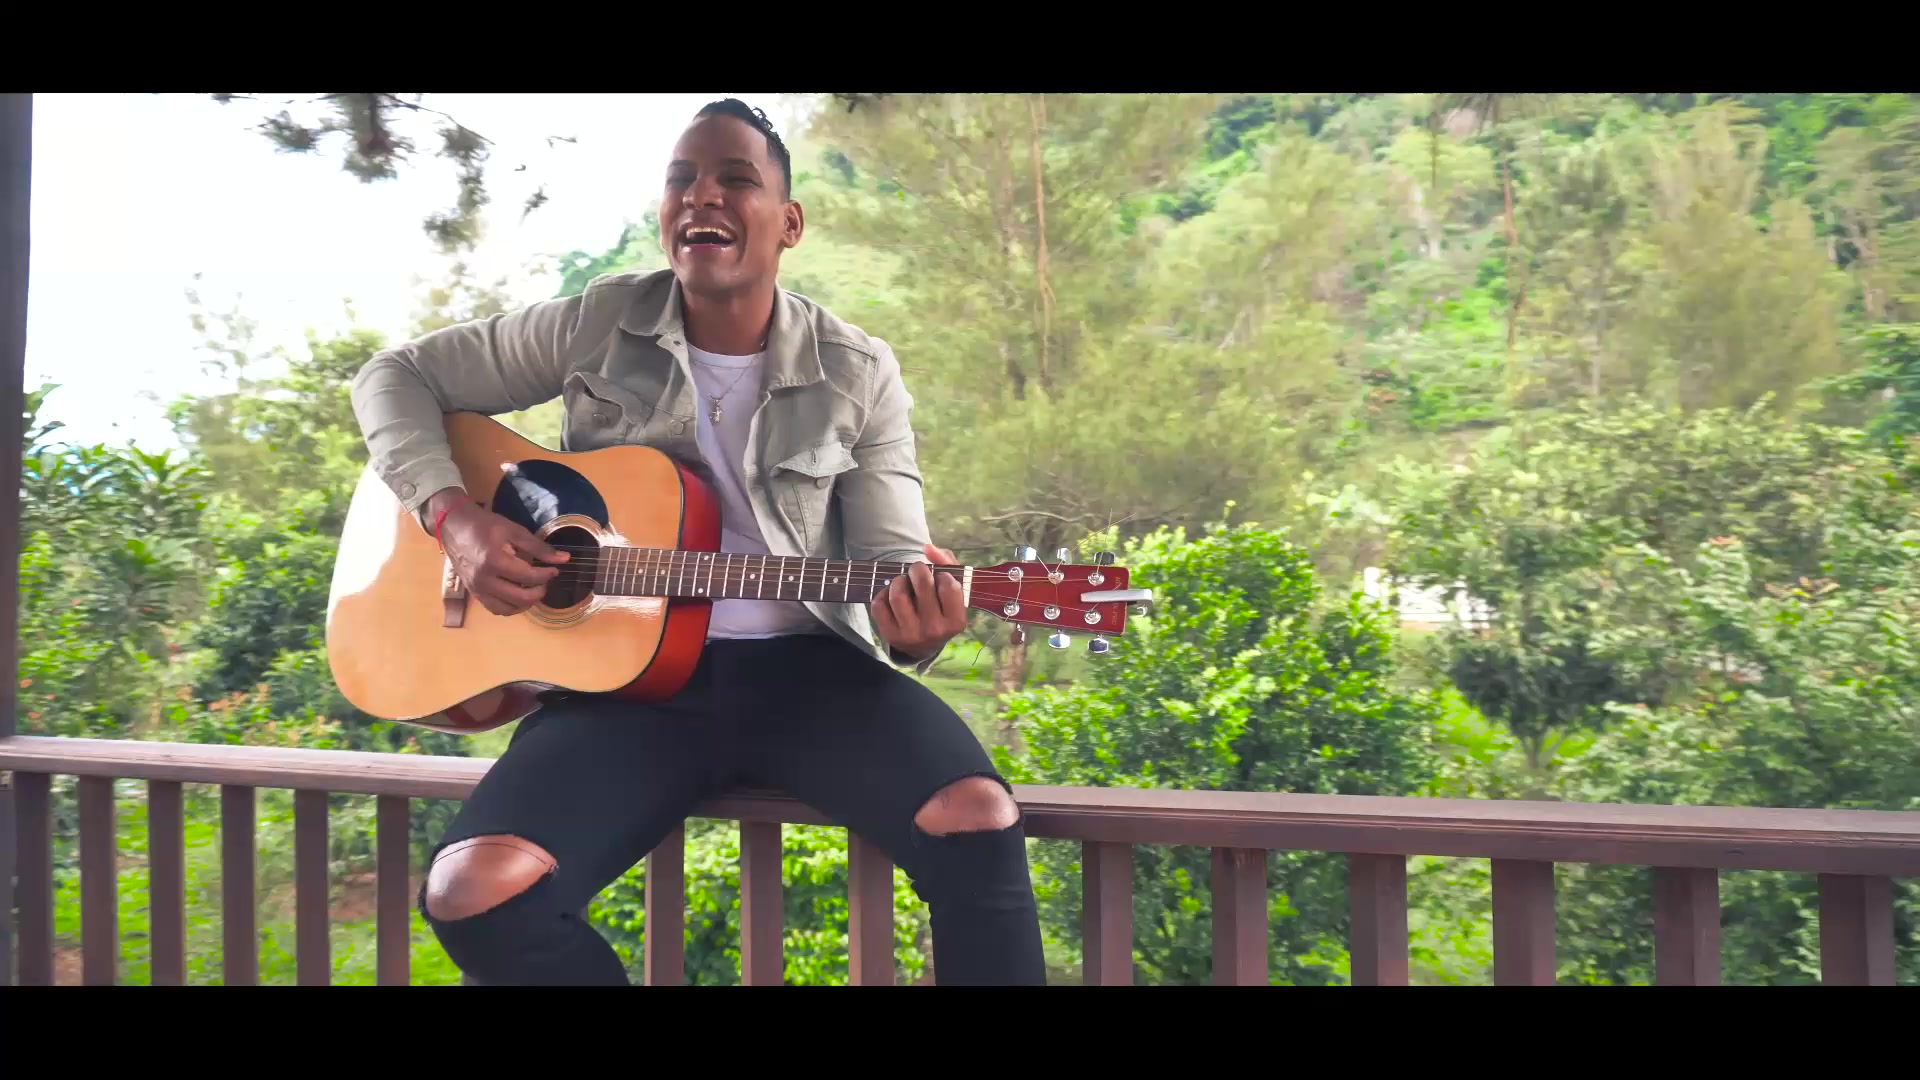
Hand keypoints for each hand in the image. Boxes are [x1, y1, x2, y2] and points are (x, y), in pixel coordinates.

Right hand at [428, 487, 569, 616]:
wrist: (453, 526)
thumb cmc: (484, 525)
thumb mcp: (514, 530)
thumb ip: (538, 547)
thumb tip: (564, 558)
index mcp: (494, 561)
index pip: (527, 576)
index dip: (546, 575)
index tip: (555, 569)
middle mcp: (484, 579)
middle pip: (520, 597)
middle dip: (539, 592)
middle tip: (546, 581)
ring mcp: (477, 589)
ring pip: (507, 609)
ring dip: (525, 604)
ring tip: (534, 590)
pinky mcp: (473, 593)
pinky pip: (495, 609)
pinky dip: (510, 607)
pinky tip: (519, 597)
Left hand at [870, 543, 965, 660]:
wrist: (923, 646)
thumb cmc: (940, 611)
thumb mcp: (952, 592)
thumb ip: (947, 563)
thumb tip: (927, 548)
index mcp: (955, 621)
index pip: (949, 586)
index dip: (943, 575)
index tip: (939, 579)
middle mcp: (934, 630)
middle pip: (922, 584)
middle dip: (918, 569)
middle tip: (916, 571)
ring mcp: (910, 634)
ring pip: (898, 594)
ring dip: (899, 581)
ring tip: (903, 583)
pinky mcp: (890, 635)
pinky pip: (879, 605)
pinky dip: (883, 594)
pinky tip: (891, 597)